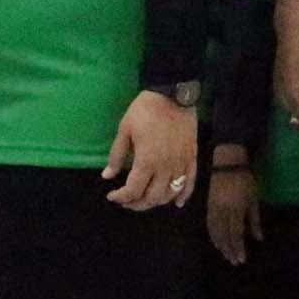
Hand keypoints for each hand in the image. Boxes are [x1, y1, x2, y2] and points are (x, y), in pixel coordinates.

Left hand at [103, 90, 196, 210]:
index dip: (121, 197)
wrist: (173, 94)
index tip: (112, 196)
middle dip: (137, 203)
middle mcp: (165, 168)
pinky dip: (184, 195)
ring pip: (170, 193)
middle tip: (127, 201)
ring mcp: (181, 164)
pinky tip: (177, 203)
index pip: (133, 190)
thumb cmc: (145, 110)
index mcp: (146, 162)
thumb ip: (116, 155)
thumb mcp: (125, 130)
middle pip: (152, 197)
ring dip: (157, 202)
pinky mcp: (192, 158)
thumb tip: (106, 176)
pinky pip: (190, 183)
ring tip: (146, 199)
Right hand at [205, 164, 261, 265]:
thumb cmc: (245, 180)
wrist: (228, 163)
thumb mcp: (254, 200)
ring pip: (216, 231)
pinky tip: (216, 242)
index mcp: (236, 208)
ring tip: (226, 255)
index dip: (238, 247)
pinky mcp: (209, 205)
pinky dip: (213, 235)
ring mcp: (214, 208)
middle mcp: (223, 210)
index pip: (236, 232)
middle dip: (229, 249)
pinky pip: (209, 224)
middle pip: (225, 234)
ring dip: (221, 245)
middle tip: (234, 262)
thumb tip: (258, 239)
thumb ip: (255, 220)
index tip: (241, 259)